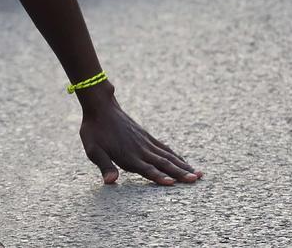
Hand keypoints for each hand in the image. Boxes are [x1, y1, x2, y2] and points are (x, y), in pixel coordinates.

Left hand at [79, 87, 201, 185]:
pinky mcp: (146, 136)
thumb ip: (104, 165)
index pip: (147, 169)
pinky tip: (182, 160)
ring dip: (183, 165)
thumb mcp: (93, 150)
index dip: (160, 177)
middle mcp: (141, 149)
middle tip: (196, 179)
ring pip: (168, 156)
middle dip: (180, 172)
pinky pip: (164, 148)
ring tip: (198, 173)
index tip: (174, 183)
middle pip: (164, 163)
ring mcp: (145, 142)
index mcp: (128, 155)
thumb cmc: (94, 131)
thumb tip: (109, 182)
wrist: (100, 107)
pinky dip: (175, 155)